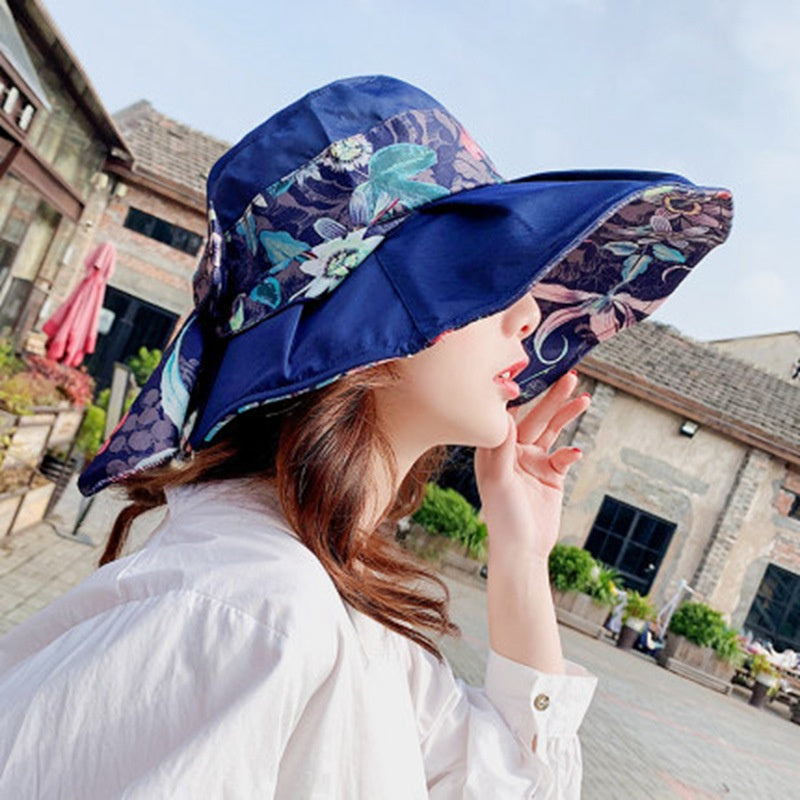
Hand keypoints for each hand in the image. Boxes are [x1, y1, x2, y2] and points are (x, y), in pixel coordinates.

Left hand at [474, 371, 589, 563]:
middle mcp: (512, 451)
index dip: (522, 392)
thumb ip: (502, 446)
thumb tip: (505, 412)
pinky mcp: (551, 476)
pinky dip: (571, 452)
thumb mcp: (498, 479)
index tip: (536, 371)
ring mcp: (532, 462)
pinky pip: (564, 456)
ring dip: (567, 415)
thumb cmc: (502, 516)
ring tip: (584, 398)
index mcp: (494, 448)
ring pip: (552, 431)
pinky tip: (575, 454)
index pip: (509, 413)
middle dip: (552, 398)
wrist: (522, 550)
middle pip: (535, 417)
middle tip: (571, 376)